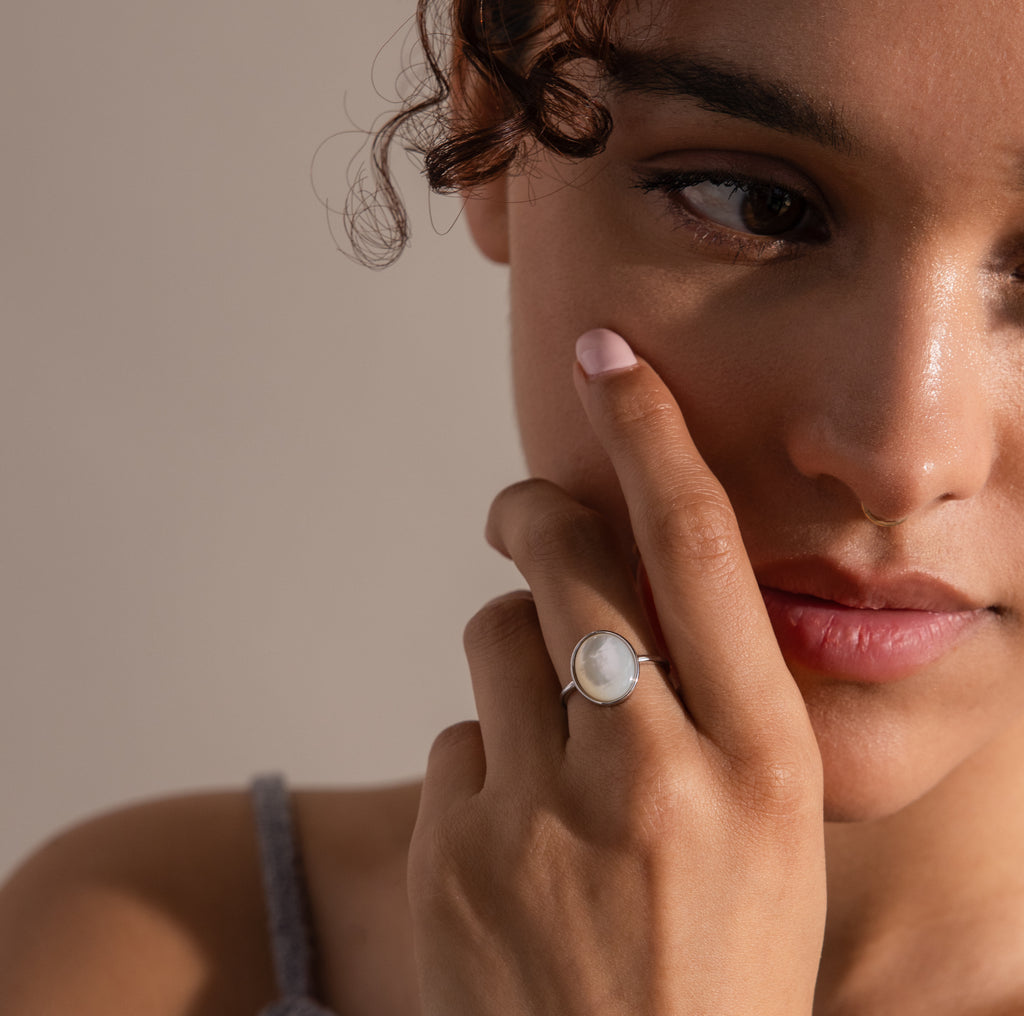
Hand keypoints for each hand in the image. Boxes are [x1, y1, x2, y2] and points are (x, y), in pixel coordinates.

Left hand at [408, 329, 825, 1015]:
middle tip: (522, 511)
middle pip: (567, 563)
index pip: (701, 552)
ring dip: (510, 659)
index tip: (611, 359)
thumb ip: (712, 704)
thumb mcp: (766, 832)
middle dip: (535, 515)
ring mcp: (544, 815)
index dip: (652, 437)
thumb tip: (628, 589)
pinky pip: (453, 740)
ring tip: (544, 748)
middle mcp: (657, 773)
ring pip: (492, 639)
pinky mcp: (456, 851)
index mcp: (763, 763)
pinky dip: (479, 763)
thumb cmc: (715, 961)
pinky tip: (513, 845)